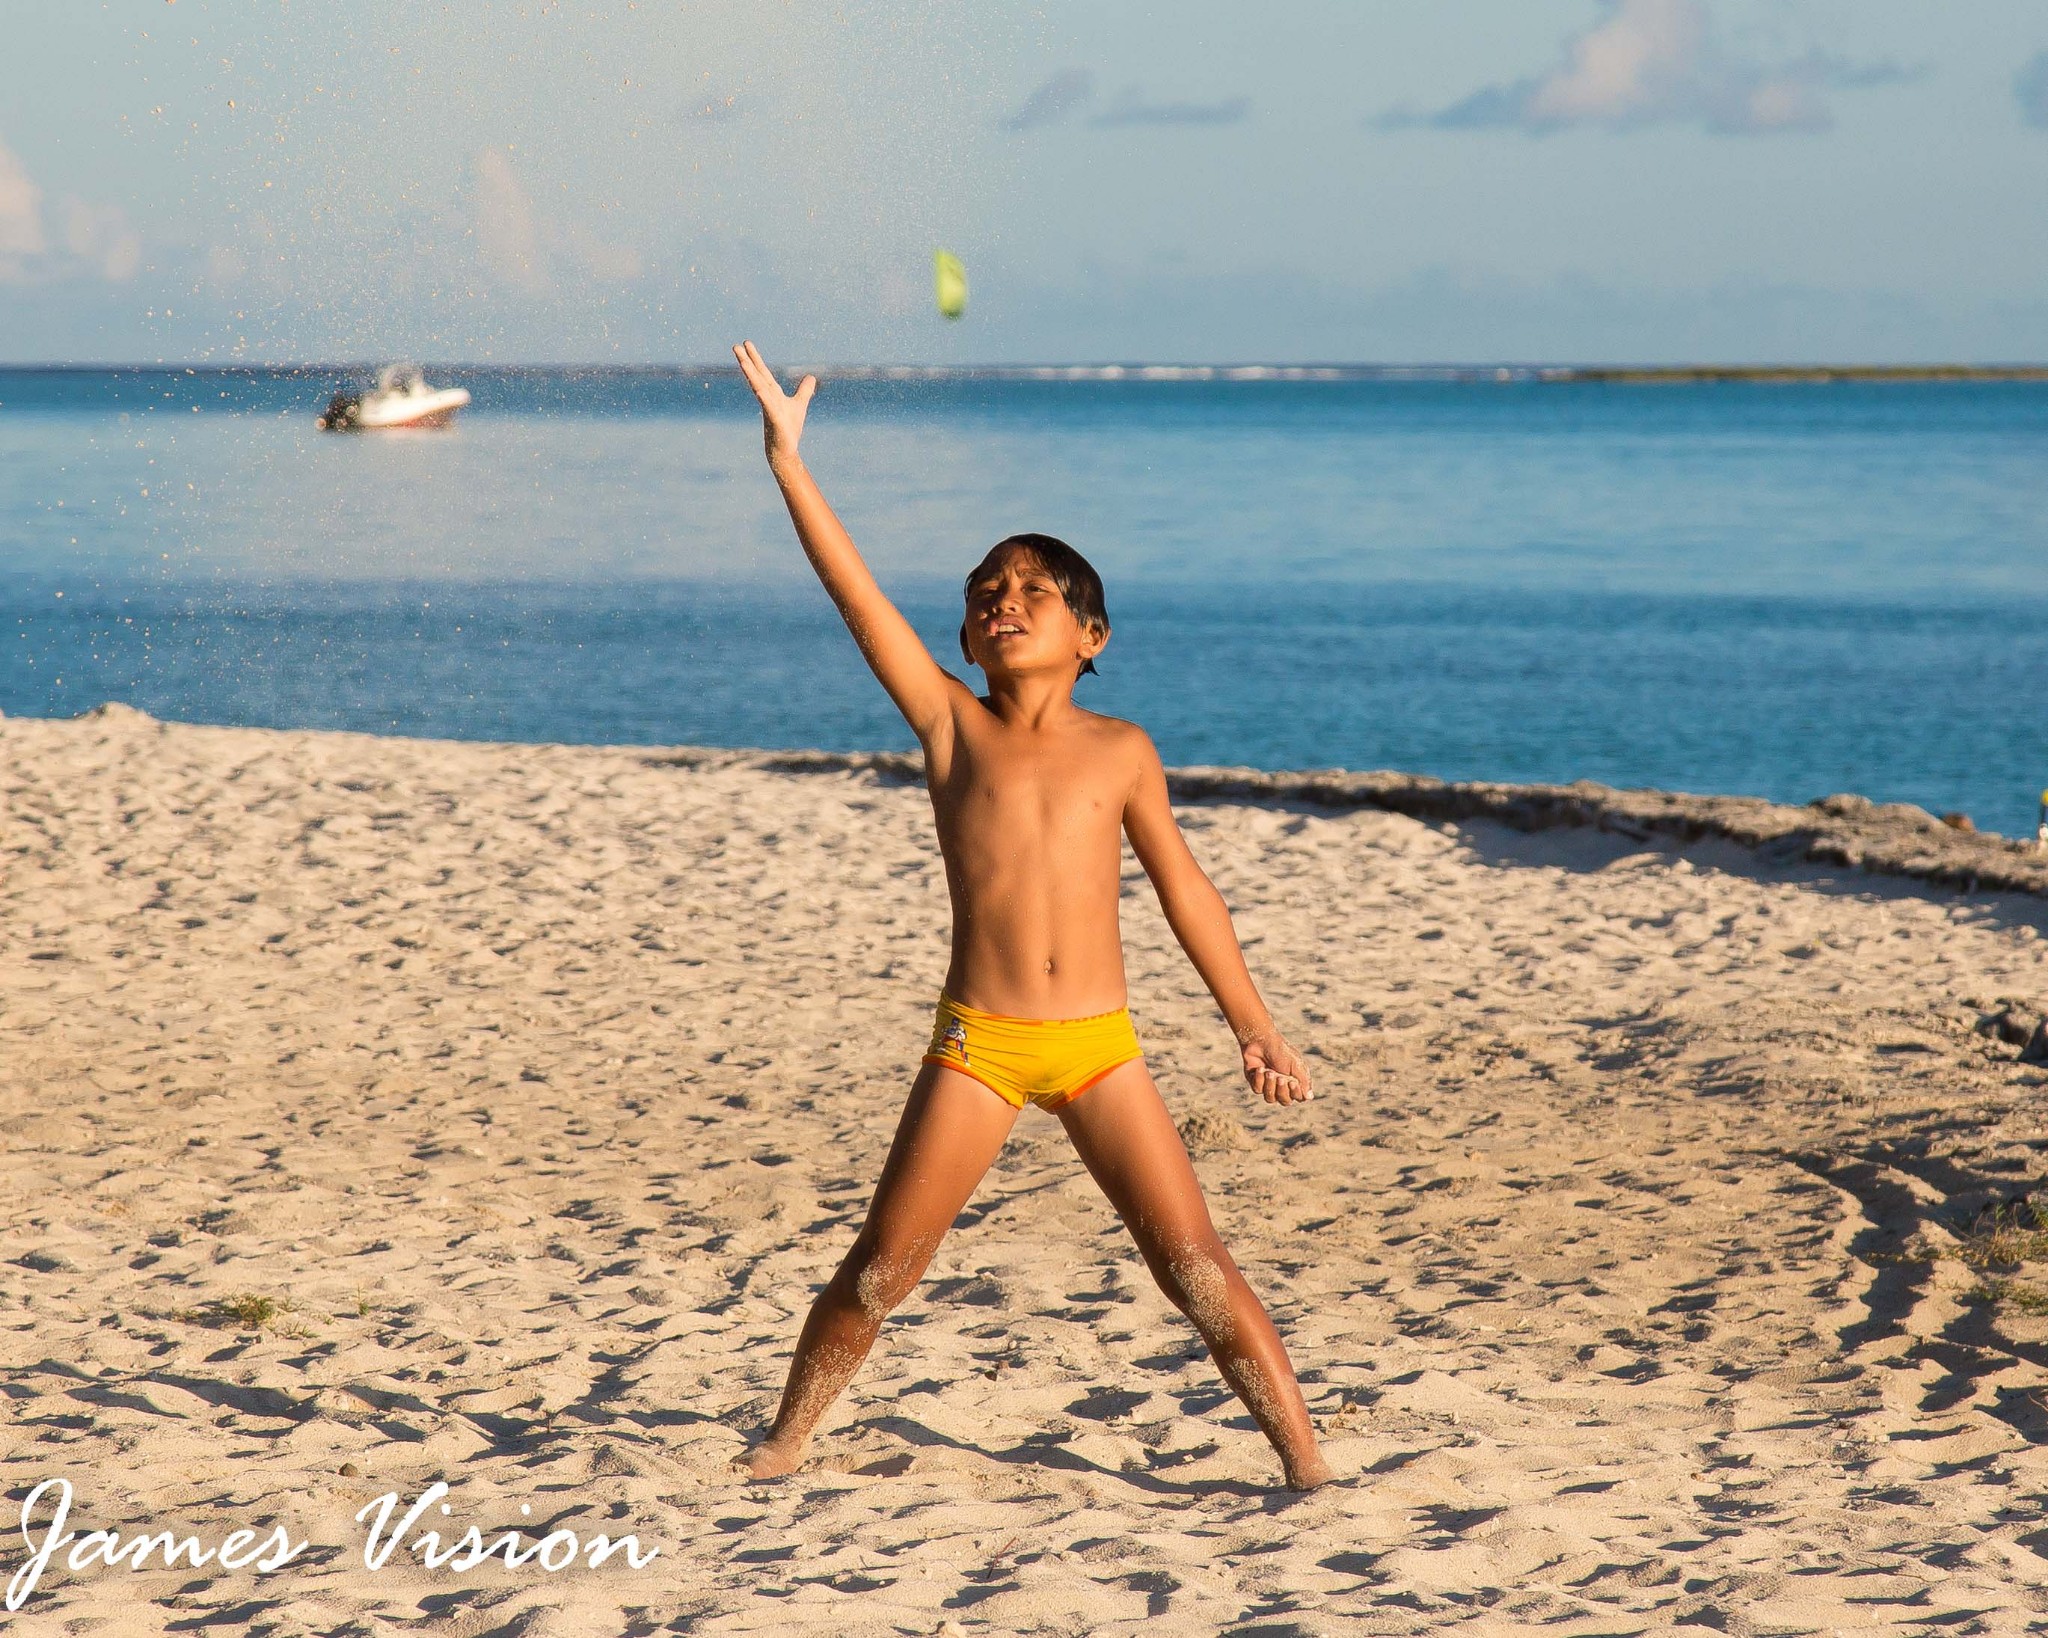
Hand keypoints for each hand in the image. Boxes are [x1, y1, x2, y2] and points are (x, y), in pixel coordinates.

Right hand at [732, 340, 815, 473]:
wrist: (785, 450)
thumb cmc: (789, 429)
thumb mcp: (799, 405)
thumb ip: (804, 391)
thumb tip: (811, 377)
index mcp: (772, 393)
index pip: (762, 372)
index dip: (755, 358)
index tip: (746, 343)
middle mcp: (768, 398)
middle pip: (756, 376)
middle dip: (746, 361)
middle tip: (735, 346)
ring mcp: (769, 408)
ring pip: (758, 388)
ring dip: (750, 375)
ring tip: (743, 362)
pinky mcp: (775, 420)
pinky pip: (769, 407)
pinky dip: (764, 398)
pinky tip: (759, 389)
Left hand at [1241, 1030, 1312, 1105]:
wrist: (1260, 1040)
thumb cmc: (1281, 1051)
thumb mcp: (1296, 1064)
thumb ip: (1304, 1081)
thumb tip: (1309, 1097)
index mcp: (1295, 1081)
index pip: (1299, 1097)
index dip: (1295, 1093)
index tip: (1292, 1081)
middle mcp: (1283, 1086)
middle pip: (1285, 1101)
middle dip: (1281, 1090)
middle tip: (1280, 1076)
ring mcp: (1269, 1085)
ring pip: (1270, 1099)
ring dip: (1269, 1085)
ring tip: (1268, 1071)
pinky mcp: (1256, 1083)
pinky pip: (1258, 1090)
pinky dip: (1259, 1079)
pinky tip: (1259, 1069)